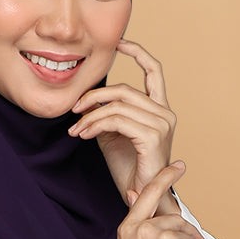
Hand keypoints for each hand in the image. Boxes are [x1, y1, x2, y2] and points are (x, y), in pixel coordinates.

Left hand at [68, 39, 178, 213]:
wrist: (142, 196)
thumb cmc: (129, 168)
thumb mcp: (113, 134)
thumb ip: (106, 114)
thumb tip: (86, 101)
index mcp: (159, 109)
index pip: (154, 71)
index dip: (137, 53)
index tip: (119, 42)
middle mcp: (165, 113)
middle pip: (124, 89)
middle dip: (94, 96)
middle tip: (74, 109)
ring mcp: (162, 125)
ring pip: (118, 105)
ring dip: (90, 115)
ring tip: (76, 129)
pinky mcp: (153, 137)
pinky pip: (117, 120)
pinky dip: (95, 124)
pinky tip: (83, 134)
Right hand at [111, 161, 214, 238]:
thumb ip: (133, 228)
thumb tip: (132, 198)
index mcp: (129, 229)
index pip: (148, 194)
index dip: (165, 177)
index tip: (178, 166)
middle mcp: (146, 229)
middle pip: (176, 221)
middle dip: (185, 237)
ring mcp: (165, 238)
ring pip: (190, 235)